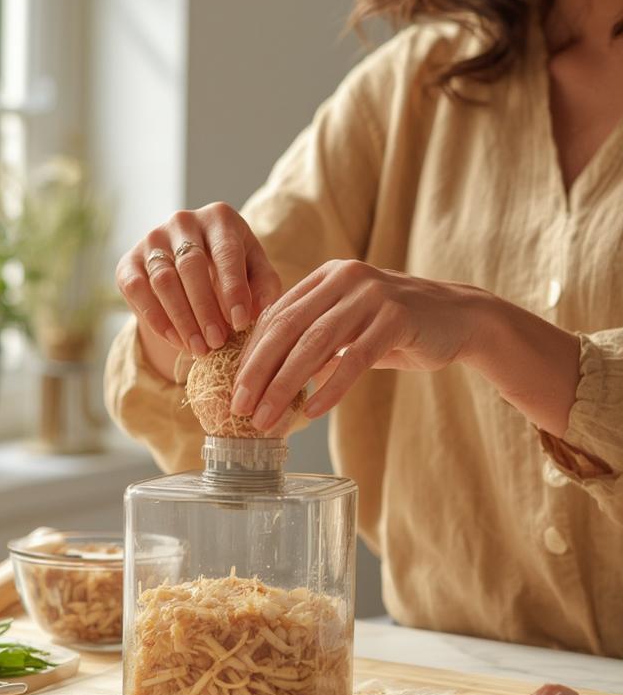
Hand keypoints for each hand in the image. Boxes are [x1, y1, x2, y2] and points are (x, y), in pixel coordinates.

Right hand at [116, 203, 280, 368]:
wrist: (192, 271)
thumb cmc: (233, 271)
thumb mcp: (256, 274)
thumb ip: (264, 287)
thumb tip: (256, 309)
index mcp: (219, 218)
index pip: (226, 252)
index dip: (233, 289)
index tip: (240, 323)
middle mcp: (183, 221)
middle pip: (190, 266)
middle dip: (205, 308)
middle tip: (217, 341)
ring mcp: (152, 239)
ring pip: (163, 281)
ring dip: (182, 319)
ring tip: (200, 348)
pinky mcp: (129, 262)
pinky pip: (138, 291)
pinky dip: (158, 320)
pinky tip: (177, 341)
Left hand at [231, 259, 486, 430]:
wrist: (461, 319)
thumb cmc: (398, 327)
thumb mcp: (350, 324)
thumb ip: (314, 338)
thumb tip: (267, 378)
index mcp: (327, 275)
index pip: (276, 315)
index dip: (251, 354)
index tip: (233, 390)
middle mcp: (345, 277)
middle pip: (287, 328)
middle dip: (259, 372)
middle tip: (240, 408)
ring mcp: (372, 295)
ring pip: (314, 344)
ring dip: (285, 386)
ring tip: (268, 419)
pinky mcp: (397, 319)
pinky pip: (354, 359)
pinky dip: (330, 388)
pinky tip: (312, 412)